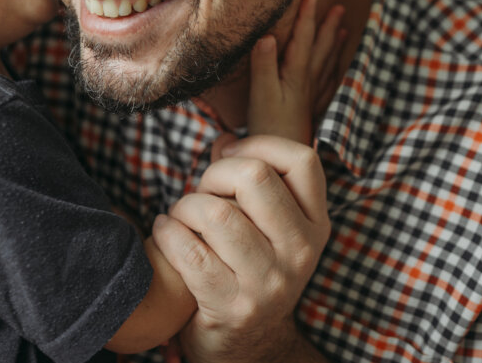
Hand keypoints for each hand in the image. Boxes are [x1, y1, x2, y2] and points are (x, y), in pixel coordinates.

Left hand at [152, 135, 330, 362]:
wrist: (247, 346)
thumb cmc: (248, 268)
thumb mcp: (266, 226)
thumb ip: (248, 178)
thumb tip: (226, 138)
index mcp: (315, 225)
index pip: (302, 160)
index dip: (259, 146)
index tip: (230, 157)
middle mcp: (301, 252)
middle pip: (254, 177)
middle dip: (213, 175)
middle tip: (201, 193)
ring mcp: (269, 282)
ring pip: (216, 212)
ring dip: (185, 207)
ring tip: (180, 217)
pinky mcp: (232, 306)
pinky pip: (189, 250)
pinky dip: (168, 234)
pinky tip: (165, 233)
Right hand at [247, 0, 344, 143]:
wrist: (281, 159)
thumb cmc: (267, 128)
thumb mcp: (260, 95)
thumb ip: (263, 66)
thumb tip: (267, 36)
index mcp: (295, 75)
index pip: (303, 39)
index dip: (307, 16)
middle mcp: (307, 83)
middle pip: (320, 49)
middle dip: (327, 27)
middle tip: (338, 7)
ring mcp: (311, 98)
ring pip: (326, 65)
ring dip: (334, 46)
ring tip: (343, 30)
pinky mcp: (310, 111)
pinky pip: (327, 84)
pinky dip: (333, 71)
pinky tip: (335, 69)